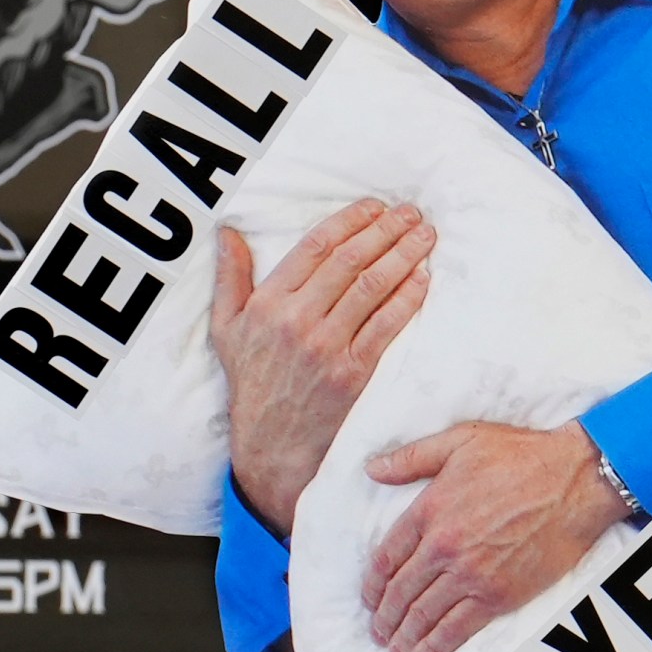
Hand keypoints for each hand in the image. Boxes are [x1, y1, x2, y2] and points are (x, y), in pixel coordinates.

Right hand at [210, 198, 434, 536]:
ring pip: (372, 288)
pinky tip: (424, 279)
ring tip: (425, 235)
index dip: (349, 221)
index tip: (374, 206)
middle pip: (350, 261)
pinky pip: (387, 326)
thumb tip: (228, 232)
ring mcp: (327, 347)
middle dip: (386, 230)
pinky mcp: (354, 373)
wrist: (271, 446)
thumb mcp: (227, 329)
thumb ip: (230, 278)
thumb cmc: (252, 383)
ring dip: (404, 256)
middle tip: (412, 212)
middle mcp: (297, 321)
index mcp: (268, 304)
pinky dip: (408, 298)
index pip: (316, 247)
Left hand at [361, 420, 632, 651]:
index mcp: (430, 510)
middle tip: (379, 632)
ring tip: (396, 650)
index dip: (372, 585)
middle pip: (400, 592)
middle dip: (384, 618)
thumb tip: (372, 469)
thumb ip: (412, 458)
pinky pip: (457, 629)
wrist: (577, 481)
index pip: (386, 557)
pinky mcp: (499, 596)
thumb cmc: (524, 457)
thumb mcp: (462, 440)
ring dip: (404, 637)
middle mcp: (444, 547)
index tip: (369, 599)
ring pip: (424, 616)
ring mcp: (471, 575)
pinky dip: (435, 648)